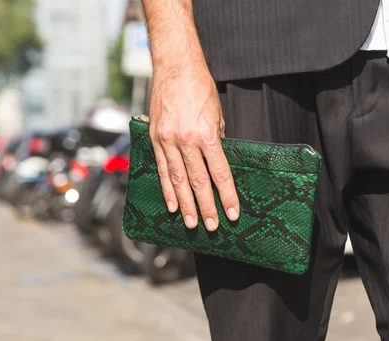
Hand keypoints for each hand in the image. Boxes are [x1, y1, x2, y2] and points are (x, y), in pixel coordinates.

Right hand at [148, 64, 238, 230]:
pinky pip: (160, 169)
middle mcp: (185, 141)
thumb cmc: (200, 87)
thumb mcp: (217, 114)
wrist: (175, 66)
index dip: (227, 195)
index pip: (220, 173)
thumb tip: (216, 162)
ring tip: (190, 222)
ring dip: (185, 204)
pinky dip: (166, 189)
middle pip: (198, 182)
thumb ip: (217, 140)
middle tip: (212, 226)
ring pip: (177, 180)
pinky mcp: (155, 138)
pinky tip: (171, 204)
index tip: (233, 212)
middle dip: (206, 207)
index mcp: (206, 135)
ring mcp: (167, 140)